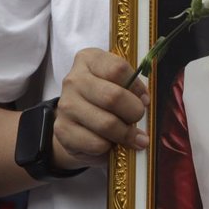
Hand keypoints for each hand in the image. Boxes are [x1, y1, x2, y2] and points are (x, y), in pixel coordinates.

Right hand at [52, 48, 149, 167]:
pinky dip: (110, 148)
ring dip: (125, 134)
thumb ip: (132, 86)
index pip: (118, 69)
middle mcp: (74, 80)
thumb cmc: (105, 101)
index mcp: (89, 60)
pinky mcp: (63, 131)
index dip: (138, 88)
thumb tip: (144, 101)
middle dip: (134, 112)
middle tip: (138, 119)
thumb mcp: (119, 84)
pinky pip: (97, 143)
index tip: (145, 99)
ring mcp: (66, 105)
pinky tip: (111, 144)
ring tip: (131, 136)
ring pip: (106, 123)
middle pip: (113, 97)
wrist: (77, 125)